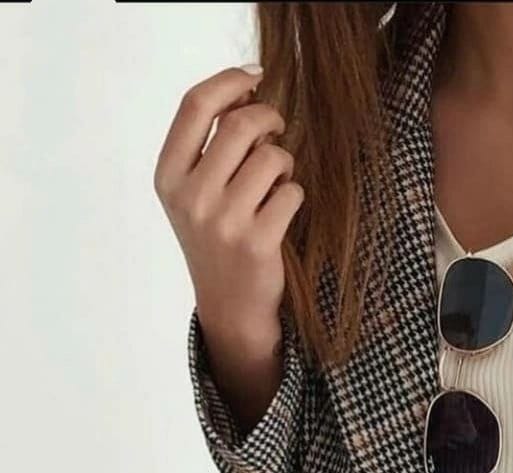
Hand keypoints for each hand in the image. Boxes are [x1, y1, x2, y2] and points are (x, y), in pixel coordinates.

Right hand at [154, 65, 303, 430]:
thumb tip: (245, 95)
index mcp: (169, 177)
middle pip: (240, 125)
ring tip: (277, 183)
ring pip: (272, 158)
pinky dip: (294, 195)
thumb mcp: (195, 194)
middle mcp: (191, 196)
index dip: (230, 81)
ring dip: (284, 163)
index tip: (256, 76)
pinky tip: (283, 212)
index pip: (195, 106)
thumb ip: (210, 148)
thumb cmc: (217, 241)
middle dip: (269, 119)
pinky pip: (292, 192)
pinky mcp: (257, 242)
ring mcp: (224, 221)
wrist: (230, 307)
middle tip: (277, 132)